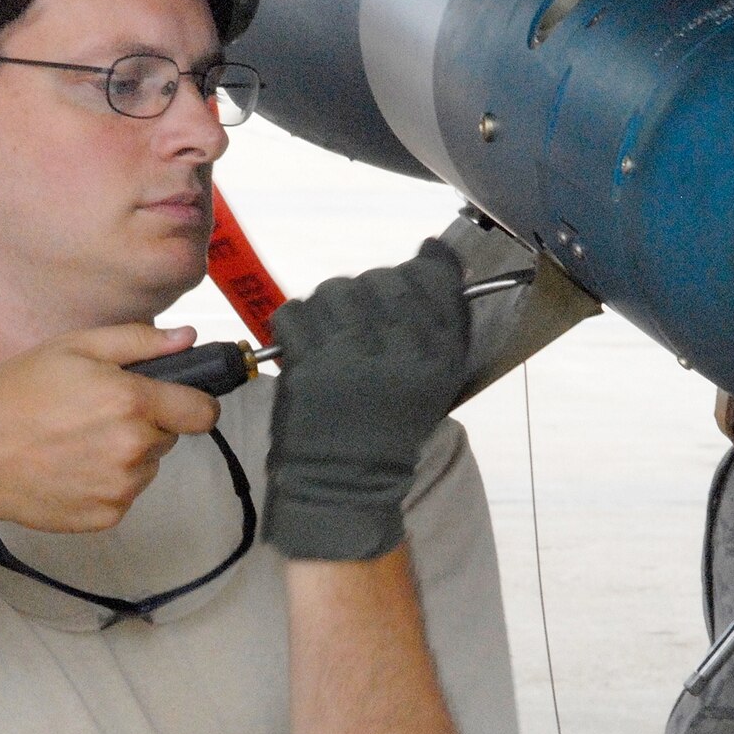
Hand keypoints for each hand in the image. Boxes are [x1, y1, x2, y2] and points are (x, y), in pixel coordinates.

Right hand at [0, 323, 220, 532]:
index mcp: (132, 403)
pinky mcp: (106, 516)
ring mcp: (120, 487)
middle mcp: (133, 449)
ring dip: (127, 455)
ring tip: (78, 441)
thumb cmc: (16, 397)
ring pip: (148, 466)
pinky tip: (71, 466)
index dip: (193, 402)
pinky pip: (125, 494)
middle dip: (147, 424)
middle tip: (98, 413)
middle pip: (170, 436)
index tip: (178, 401)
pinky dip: (107, 483)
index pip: (203, 412)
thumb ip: (139, 341)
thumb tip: (186, 338)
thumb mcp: (75, 348)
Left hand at [263, 239, 468, 560]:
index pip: (429, 276)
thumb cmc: (390, 428)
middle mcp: (398, 349)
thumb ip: (440, 318)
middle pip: (378, 280)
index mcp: (437, 352)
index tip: (404, 281)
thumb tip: (431, 252)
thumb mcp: (435, 378)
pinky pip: (294, 312)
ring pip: (333, 291)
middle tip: (357, 328)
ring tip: (330, 339)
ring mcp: (351, 354)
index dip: (415, 269)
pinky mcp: (308, 364)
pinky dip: (293, 323)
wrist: (346, 482)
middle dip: (365, 295)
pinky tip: (304, 346)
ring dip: (326, 308)